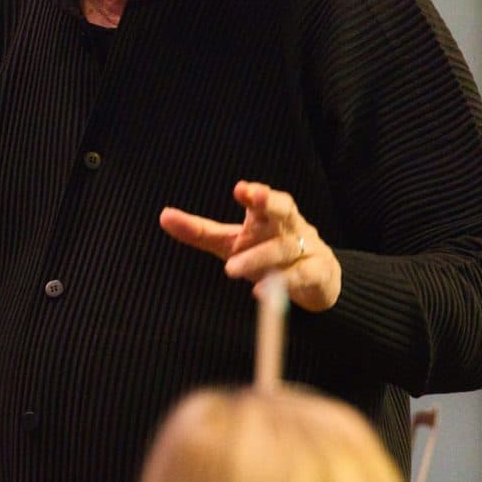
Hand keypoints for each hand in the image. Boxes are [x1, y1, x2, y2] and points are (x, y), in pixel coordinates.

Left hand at [159, 180, 341, 311]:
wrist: (314, 279)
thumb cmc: (265, 251)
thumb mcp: (229, 242)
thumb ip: (199, 231)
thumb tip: (164, 216)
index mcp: (266, 215)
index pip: (262, 199)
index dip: (254, 192)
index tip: (241, 189)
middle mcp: (288, 227)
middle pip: (284, 209)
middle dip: (270, 201)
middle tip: (255, 196)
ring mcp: (306, 248)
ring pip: (284, 248)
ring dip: (259, 256)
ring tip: (231, 269)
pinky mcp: (317, 273)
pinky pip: (302, 276)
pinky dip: (284, 284)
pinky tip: (262, 292)